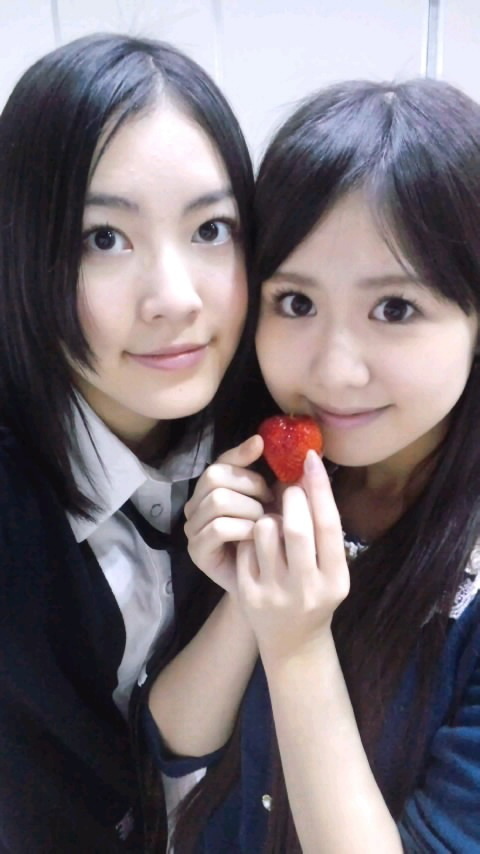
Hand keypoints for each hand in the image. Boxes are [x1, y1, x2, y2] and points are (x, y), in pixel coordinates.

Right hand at [184, 435, 272, 591]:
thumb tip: (260, 439)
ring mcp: (193, 528)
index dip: (240, 453)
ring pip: (218, 500)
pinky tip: (257, 536)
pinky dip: (243, 528)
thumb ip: (267, 473)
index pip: (220, 461)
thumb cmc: (270, 538)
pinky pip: (218, 528)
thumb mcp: (272, 501)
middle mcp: (196, 505)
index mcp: (212, 490)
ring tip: (266, 523)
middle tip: (270, 503)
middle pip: (215, 477)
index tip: (261, 447)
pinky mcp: (197, 551)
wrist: (268, 582)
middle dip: (250, 486)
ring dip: (250, 509)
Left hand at [236, 450, 349, 662]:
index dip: (320, 487)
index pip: (329, 525)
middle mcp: (307, 587)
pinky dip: (251, 537)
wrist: (293, 642)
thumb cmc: (316, 593)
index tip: (311, 458)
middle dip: (291, 499)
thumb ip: (323, 530)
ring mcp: (275, 592)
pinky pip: (246, 547)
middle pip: (296, 527)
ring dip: (269, 518)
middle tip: (290, 489)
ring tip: (274, 523)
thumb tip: (308, 475)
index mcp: (336, 579)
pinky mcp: (249, 594)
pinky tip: (259, 546)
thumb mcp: (330, 568)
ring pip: (265, 531)